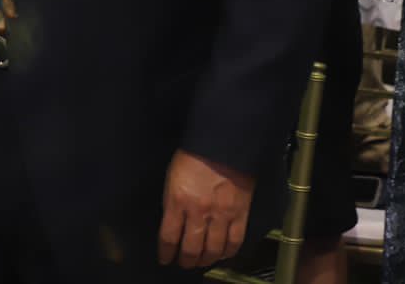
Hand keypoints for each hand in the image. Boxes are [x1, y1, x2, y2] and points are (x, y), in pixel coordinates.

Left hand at [158, 150, 254, 268]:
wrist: (224, 141)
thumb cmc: (194, 154)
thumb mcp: (172, 177)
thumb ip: (172, 202)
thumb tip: (172, 223)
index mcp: (178, 200)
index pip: (169, 237)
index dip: (165, 252)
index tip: (164, 258)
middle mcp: (199, 212)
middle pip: (191, 248)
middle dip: (186, 260)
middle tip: (184, 263)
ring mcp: (221, 214)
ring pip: (213, 249)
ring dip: (206, 259)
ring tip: (201, 261)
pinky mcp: (240, 213)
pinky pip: (235, 241)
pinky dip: (228, 252)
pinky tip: (222, 254)